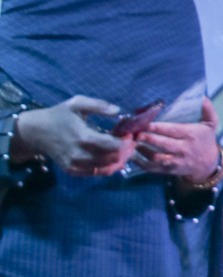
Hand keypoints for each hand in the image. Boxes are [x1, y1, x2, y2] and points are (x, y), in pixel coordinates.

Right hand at [14, 97, 133, 176]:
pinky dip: (107, 168)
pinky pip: (95, 173)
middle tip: (131, 143)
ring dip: (119, 161)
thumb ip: (98, 105)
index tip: (131, 135)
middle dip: (125, 152)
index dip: (126, 142)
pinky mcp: (71, 170)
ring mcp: (74, 164)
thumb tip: (118, 110)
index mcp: (83, 137)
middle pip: (112, 158)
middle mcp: (79, 154)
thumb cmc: (59, 115)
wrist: (35, 132)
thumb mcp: (77, 103)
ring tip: (125, 151)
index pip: (112, 146)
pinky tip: (114, 159)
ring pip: (105, 168)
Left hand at [136, 98, 222, 186]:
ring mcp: (175, 161)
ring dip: (142, 151)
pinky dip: (141, 163)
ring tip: (132, 142)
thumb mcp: (211, 123)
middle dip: (149, 139)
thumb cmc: (206, 139)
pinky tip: (133, 156)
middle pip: (163, 144)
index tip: (146, 123)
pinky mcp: (169, 170)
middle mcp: (183, 149)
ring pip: (156, 157)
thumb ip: (207, 109)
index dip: (159, 127)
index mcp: (191, 135)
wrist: (208, 163)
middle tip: (136, 133)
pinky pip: (153, 168)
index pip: (173, 131)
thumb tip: (201, 96)